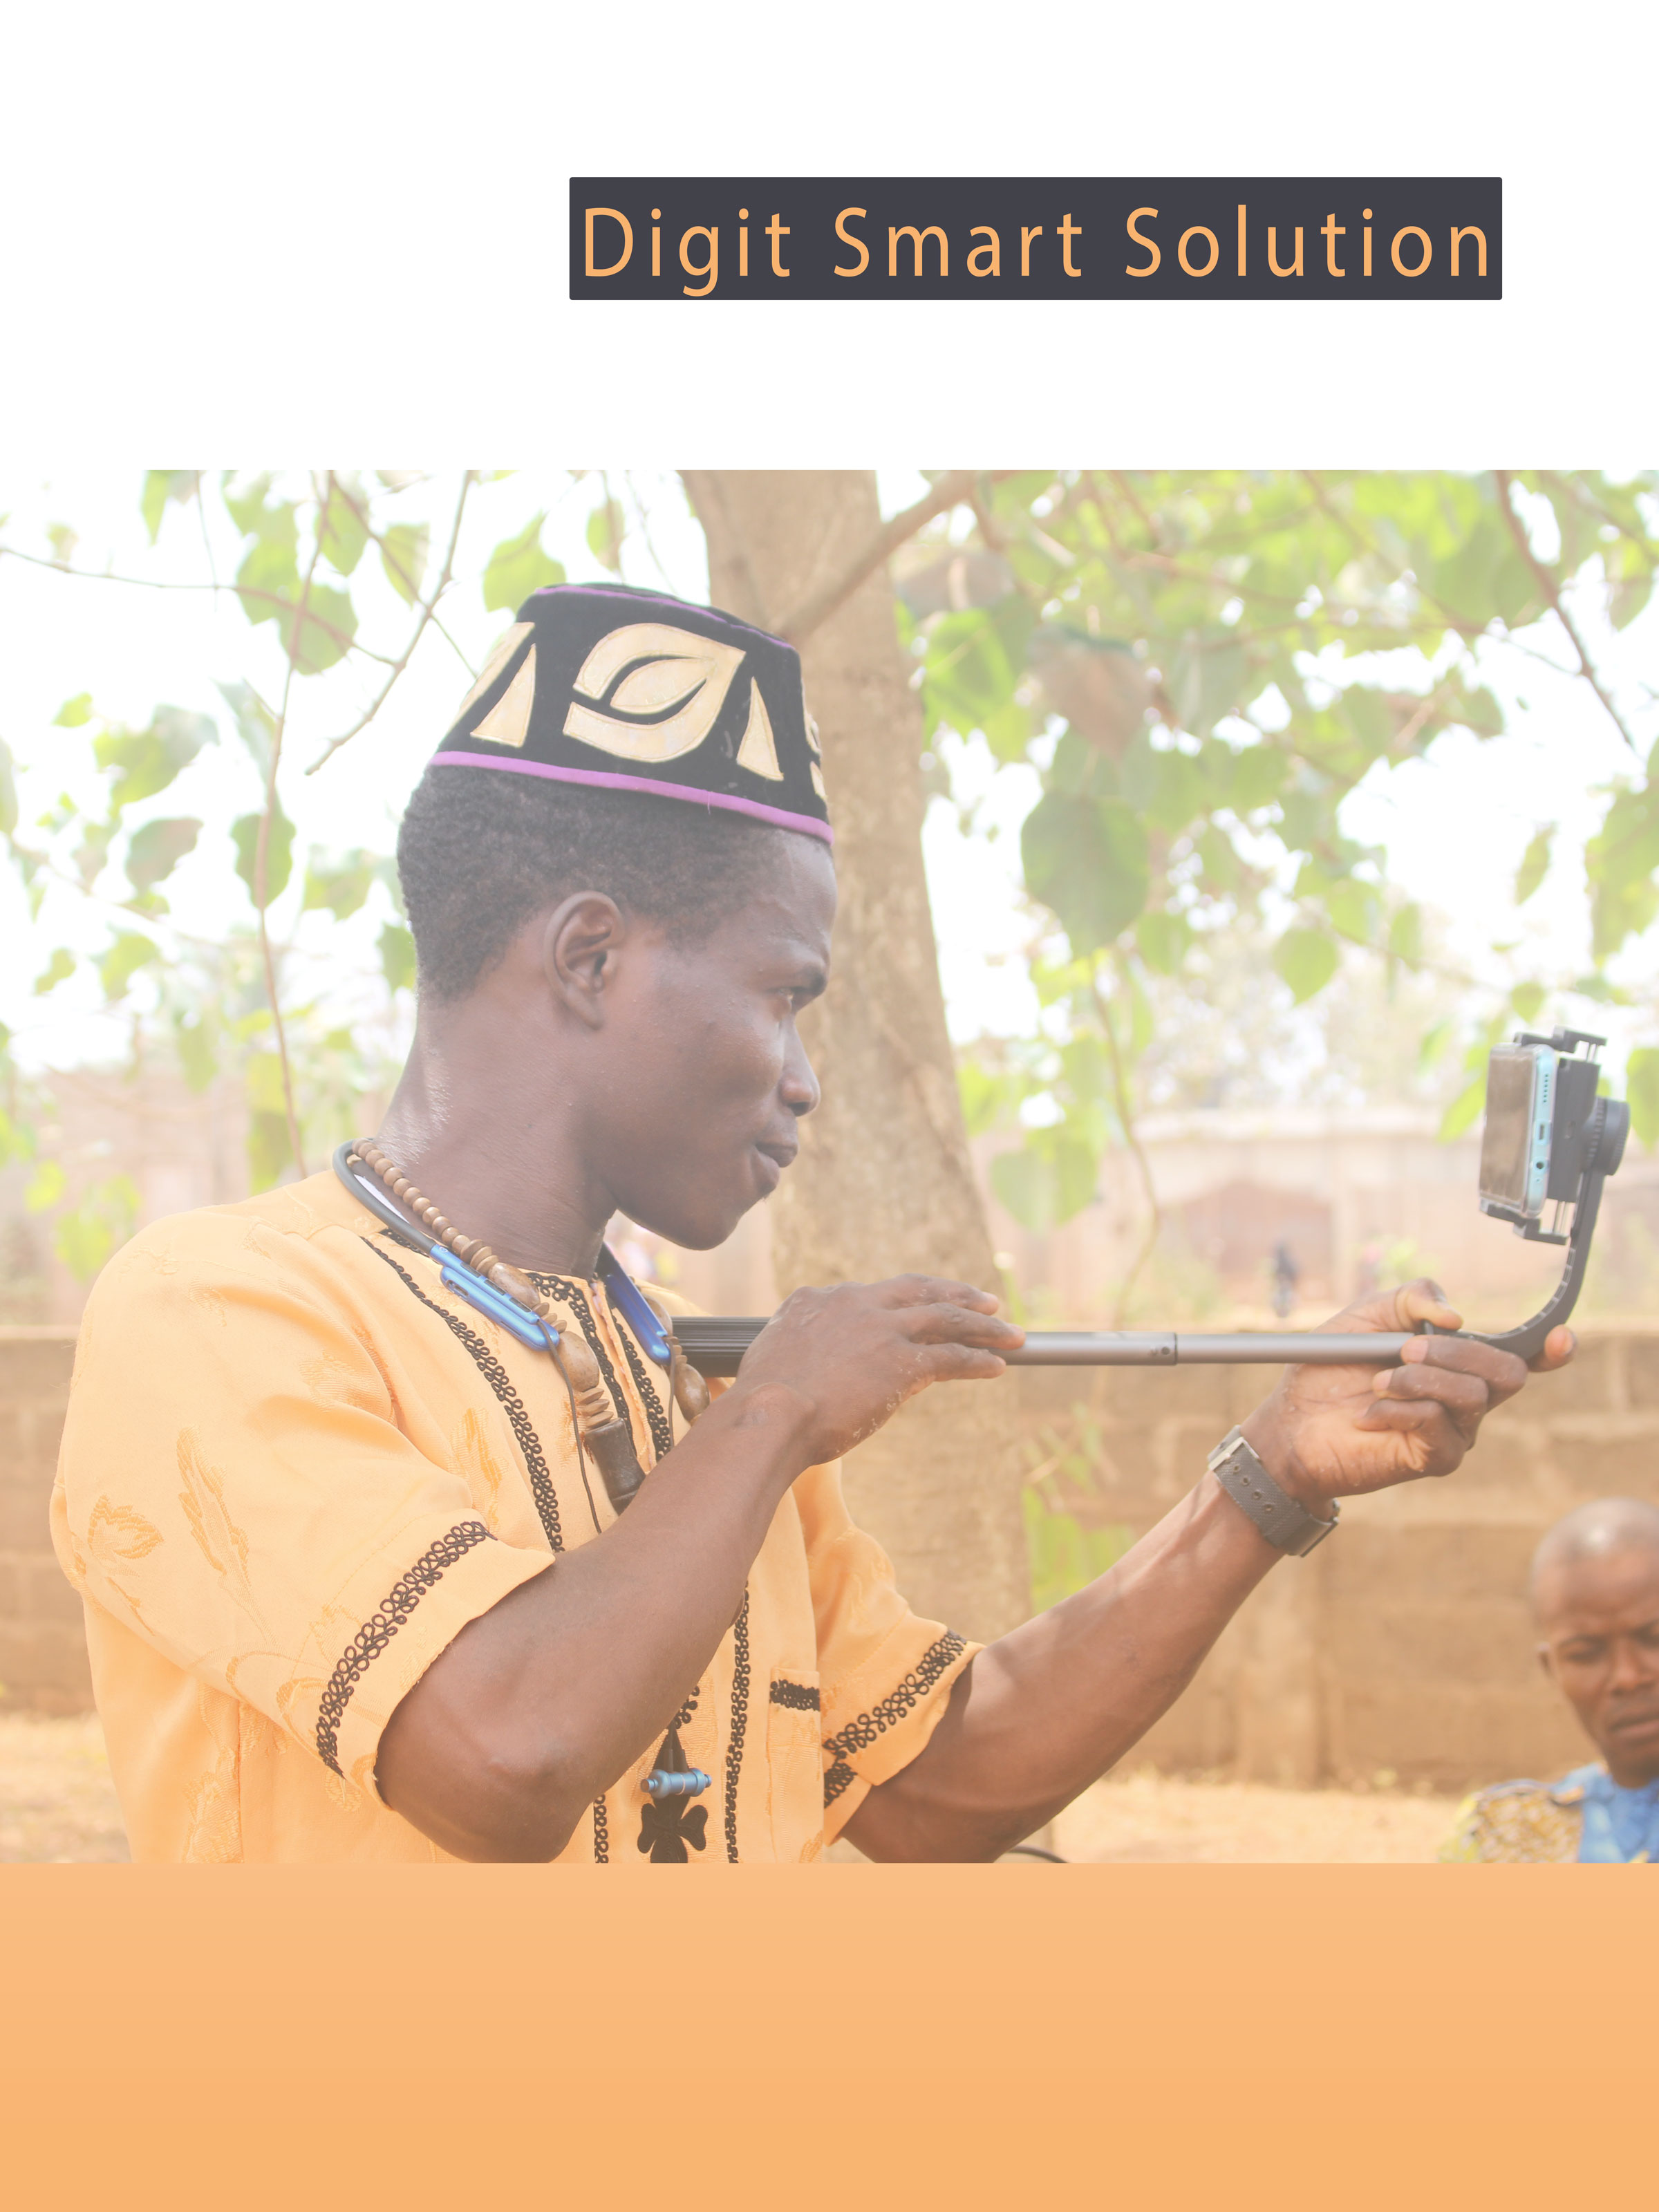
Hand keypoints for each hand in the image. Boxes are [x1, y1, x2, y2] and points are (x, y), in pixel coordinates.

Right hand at [728, 1274, 1024, 1465]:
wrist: (767, 1418)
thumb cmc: (760, 1405)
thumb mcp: (770, 1358)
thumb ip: (792, 1349)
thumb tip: (794, 1365)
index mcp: (818, 1300)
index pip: (872, 1294)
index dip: (904, 1300)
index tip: (922, 1306)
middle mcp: (854, 1304)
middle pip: (919, 1290)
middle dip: (956, 1294)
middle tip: (986, 1300)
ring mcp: (881, 1330)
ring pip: (945, 1317)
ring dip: (983, 1325)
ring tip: (1010, 1334)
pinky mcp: (901, 1362)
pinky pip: (951, 1357)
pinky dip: (978, 1360)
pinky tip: (997, 1366)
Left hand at [1240, 1277, 1573, 1508]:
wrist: (1292, 1425)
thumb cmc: (1329, 1370)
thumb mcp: (1366, 1316)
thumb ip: (1411, 1298)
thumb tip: (1456, 1315)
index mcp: (1457, 1360)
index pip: (1519, 1355)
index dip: (1549, 1348)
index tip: (1562, 1337)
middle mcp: (1466, 1396)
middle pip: (1507, 1372)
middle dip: (1457, 1352)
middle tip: (1406, 1350)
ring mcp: (1455, 1430)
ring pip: (1473, 1396)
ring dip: (1419, 1379)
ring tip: (1376, 1383)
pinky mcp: (1436, 1458)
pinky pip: (1439, 1424)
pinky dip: (1399, 1410)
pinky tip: (1369, 1415)